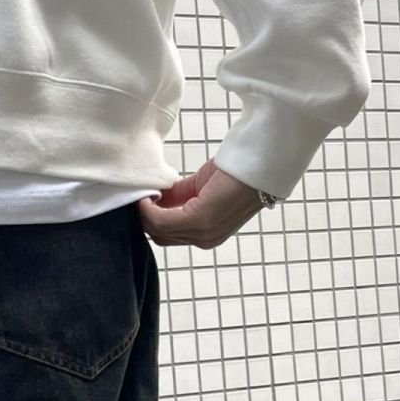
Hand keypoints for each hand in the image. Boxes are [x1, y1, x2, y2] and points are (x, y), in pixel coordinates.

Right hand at [138, 159, 264, 248]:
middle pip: (158, 236)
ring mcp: (203, 233)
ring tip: (142, 194)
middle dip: (143, 218)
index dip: (149, 219)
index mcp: (207, 234)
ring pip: (156, 230)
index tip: (140, 200)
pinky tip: (148, 195)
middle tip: (137, 197)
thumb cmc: (238, 170)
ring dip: (144, 212)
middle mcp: (205, 239)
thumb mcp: (201, 187)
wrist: (262, 161)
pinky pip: (161, 221)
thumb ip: (178, 196)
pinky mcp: (200, 220)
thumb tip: (154, 197)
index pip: (167, 236)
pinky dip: (149, 209)